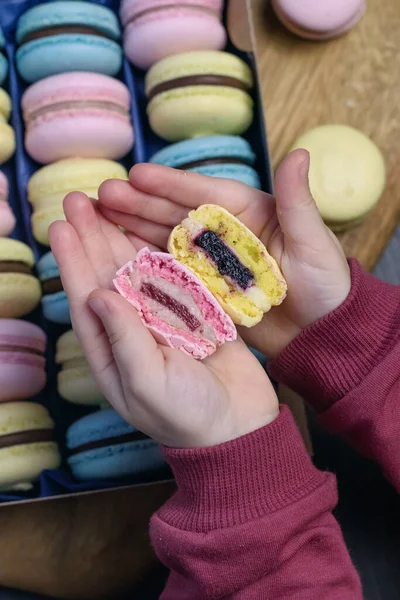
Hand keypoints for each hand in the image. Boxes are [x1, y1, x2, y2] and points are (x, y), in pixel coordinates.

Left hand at [49, 194, 278, 447]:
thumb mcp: (147, 384)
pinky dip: (161, 250)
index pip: (86, 297)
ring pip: (137, 269)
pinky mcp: (192, 312)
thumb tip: (96, 294)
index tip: (61, 226)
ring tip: (108, 202)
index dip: (72, 261)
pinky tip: (149, 226)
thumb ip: (123, 339)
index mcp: (112, 349)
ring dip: (121, 236)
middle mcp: (132, 328)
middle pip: (107, 275)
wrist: (237, 426)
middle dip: (92, 237)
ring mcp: (163, 318)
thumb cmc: (186, 415)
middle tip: (79, 199)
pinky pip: (172, 274)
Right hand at [98, 150, 350, 357]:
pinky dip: (147, 262)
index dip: (169, 184)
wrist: (322, 330)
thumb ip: (297, 201)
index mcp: (248, 211)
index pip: (203, 192)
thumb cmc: (326, 282)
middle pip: (176, 213)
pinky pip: (172, 272)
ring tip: (100, 219)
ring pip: (167, 239)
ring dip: (135, 228)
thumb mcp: (313, 240)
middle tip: (103, 195)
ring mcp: (212, 261)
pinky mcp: (206, 287)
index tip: (136, 175)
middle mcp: (224, 232)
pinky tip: (120, 254)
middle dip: (140, 203)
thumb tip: (299, 153)